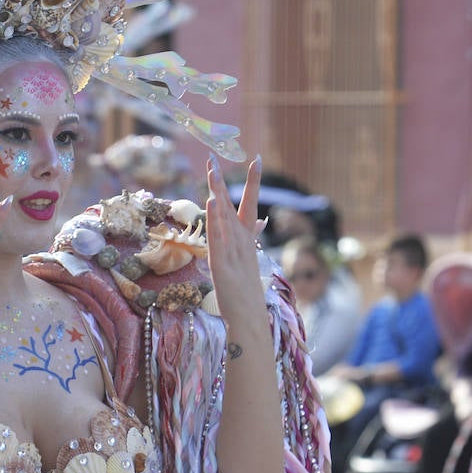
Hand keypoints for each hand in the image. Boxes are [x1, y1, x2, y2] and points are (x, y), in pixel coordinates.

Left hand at [204, 155, 267, 324]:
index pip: (250, 203)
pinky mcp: (221, 261)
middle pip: (234, 203)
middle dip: (224, 180)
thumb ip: (253, 236)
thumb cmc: (247, 290)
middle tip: (214, 156)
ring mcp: (232, 249)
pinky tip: (212, 201)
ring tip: (211, 169)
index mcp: (247, 238)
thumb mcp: (249, 259)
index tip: (256, 158)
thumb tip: (260, 220)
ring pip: (224, 215)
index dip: (253, 181)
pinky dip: (215, 218)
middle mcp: (241, 240)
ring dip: (218, 190)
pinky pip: (217, 235)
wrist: (249, 316)